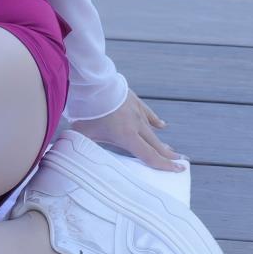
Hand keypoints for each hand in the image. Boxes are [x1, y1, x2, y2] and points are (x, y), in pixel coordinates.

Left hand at [68, 89, 184, 173]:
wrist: (96, 83)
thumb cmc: (88, 110)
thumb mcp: (83, 132)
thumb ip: (82, 146)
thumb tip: (71, 157)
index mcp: (127, 136)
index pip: (149, 156)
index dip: (164, 165)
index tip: (177, 170)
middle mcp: (137, 126)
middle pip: (156, 145)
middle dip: (168, 156)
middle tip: (181, 163)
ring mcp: (138, 113)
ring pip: (153, 131)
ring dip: (161, 142)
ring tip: (171, 150)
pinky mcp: (135, 102)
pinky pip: (148, 115)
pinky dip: (155, 121)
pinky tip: (162, 125)